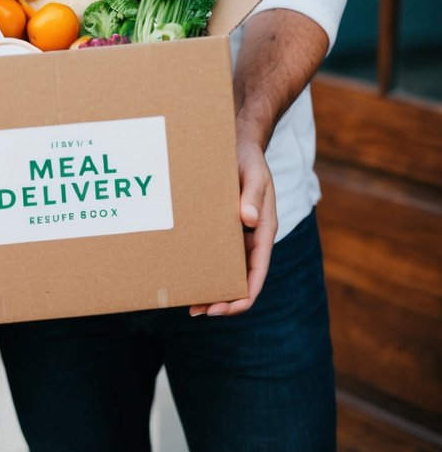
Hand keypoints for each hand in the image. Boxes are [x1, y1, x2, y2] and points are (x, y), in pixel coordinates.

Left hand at [188, 137, 276, 318]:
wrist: (239, 141)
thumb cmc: (248, 158)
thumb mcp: (254, 174)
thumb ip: (252, 195)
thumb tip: (248, 220)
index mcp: (265, 230)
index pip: (257, 274)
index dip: (242, 296)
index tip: (222, 308)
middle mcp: (252, 236)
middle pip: (241, 279)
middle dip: (222, 299)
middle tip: (196, 310)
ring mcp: (238, 233)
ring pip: (227, 269)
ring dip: (211, 286)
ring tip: (189, 300)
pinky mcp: (224, 224)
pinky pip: (216, 252)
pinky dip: (204, 265)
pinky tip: (186, 270)